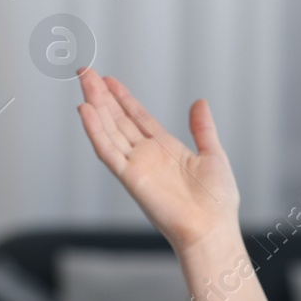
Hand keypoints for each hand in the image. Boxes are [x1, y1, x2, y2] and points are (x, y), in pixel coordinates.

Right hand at [75, 68, 239, 251]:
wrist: (212, 229)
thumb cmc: (217, 202)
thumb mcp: (213, 154)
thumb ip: (203, 128)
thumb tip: (200, 102)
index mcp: (165, 149)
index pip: (137, 117)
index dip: (122, 98)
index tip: (109, 79)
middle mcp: (147, 155)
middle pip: (118, 119)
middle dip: (102, 95)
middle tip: (85, 71)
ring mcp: (136, 165)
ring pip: (109, 129)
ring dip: (95, 105)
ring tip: (83, 80)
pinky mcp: (130, 178)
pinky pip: (108, 151)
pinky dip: (95, 131)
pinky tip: (85, 110)